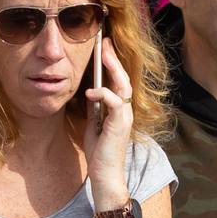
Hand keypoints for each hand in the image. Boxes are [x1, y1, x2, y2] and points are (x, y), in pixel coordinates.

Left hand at [80, 35, 134, 209]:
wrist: (105, 175)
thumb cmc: (99, 153)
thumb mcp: (94, 125)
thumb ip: (95, 109)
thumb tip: (90, 92)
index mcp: (119, 110)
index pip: (118, 82)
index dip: (112, 64)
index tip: (104, 47)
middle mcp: (125, 111)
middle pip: (122, 78)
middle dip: (112, 59)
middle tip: (104, 42)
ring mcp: (124, 117)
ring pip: (122, 86)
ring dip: (112, 69)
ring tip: (102, 55)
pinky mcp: (119, 125)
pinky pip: (114, 103)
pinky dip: (103, 94)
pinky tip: (90, 91)